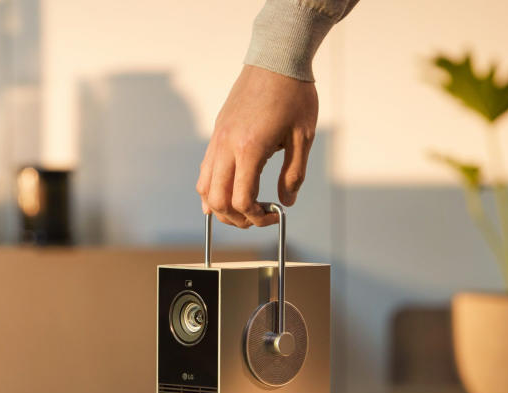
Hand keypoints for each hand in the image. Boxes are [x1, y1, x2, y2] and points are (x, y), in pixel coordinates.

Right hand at [196, 65, 317, 227]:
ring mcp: (218, 139)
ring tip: (243, 209)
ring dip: (221, 206)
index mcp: (249, 149)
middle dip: (237, 218)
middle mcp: (226, 146)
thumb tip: (286, 203)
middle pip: (217, 200)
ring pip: (204, 187)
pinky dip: (211, 188)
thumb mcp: (303, 138)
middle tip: (258, 217)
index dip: (257, 218)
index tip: (275, 215)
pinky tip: (228, 192)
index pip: (242, 200)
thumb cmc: (294, 95)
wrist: (276, 59)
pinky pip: (205, 169)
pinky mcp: (217, 132)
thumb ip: (293, 174)